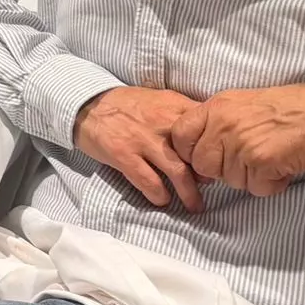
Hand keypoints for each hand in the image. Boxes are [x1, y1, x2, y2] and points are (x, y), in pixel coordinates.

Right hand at [75, 86, 206, 211]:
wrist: (85, 103)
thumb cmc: (124, 104)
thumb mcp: (158, 98)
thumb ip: (182, 112)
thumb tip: (207, 135)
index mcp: (173, 105)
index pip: (208, 128)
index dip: (217, 148)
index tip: (219, 161)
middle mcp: (162, 123)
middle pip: (197, 154)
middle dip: (208, 176)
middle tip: (211, 188)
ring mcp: (142, 140)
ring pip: (178, 172)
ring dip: (189, 194)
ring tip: (194, 206)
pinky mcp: (124, 155)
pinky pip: (149, 182)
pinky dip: (159, 195)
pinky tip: (162, 200)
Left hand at [171, 84, 304, 197]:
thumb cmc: (286, 107)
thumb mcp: (239, 102)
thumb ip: (215, 121)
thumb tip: (199, 146)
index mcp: (215, 107)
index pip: (179, 135)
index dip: (188, 152)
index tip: (204, 157)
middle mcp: (223, 125)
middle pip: (203, 165)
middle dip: (222, 170)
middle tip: (247, 162)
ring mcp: (241, 144)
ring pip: (230, 180)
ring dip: (250, 177)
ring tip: (270, 159)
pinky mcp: (261, 162)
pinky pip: (255, 188)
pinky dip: (270, 184)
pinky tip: (281, 168)